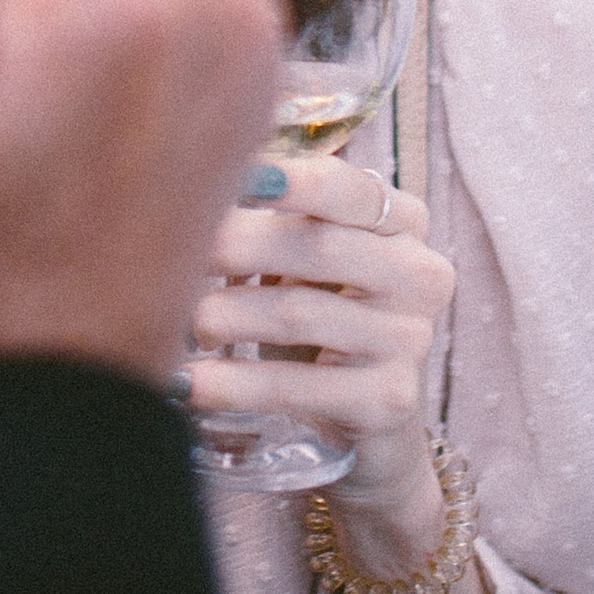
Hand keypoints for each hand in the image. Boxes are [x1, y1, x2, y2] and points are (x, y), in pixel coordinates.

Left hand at [182, 153, 456, 512]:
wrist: (371, 418)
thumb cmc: (325, 312)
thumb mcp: (312, 257)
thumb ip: (276, 215)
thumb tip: (191, 183)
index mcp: (404, 222)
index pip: (349, 189)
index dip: (294, 180)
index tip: (237, 175)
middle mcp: (420, 274)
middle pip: (319, 247)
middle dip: (236, 246)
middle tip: (174, 254)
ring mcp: (410, 340)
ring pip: (299, 313)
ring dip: (223, 314)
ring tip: (174, 319)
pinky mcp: (388, 401)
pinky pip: (296, 386)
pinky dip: (232, 384)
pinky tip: (186, 383)